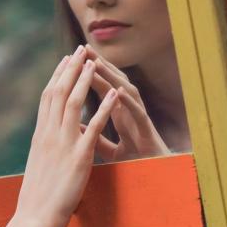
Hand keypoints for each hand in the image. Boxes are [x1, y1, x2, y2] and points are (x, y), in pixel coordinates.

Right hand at [14, 46, 118, 226]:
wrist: (34, 217)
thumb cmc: (36, 198)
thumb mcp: (38, 166)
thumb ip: (44, 148)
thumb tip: (45, 139)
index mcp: (40, 136)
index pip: (47, 98)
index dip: (57, 76)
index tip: (65, 60)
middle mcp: (49, 135)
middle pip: (59, 93)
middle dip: (70, 69)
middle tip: (80, 49)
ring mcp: (63, 144)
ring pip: (73, 103)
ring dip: (85, 79)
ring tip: (94, 61)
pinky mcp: (79, 157)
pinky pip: (94, 127)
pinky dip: (105, 107)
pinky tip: (114, 93)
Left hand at [83, 45, 169, 160]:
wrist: (154, 178)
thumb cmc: (134, 161)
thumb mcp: (107, 149)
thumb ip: (94, 136)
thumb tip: (73, 126)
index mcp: (119, 114)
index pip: (103, 88)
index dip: (89, 74)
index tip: (73, 60)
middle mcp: (130, 112)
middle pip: (114, 83)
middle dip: (100, 65)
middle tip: (84, 49)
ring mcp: (139, 119)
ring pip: (127, 92)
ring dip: (112, 77)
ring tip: (97, 63)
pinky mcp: (148, 131)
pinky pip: (139, 113)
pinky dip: (129, 102)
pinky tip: (119, 91)